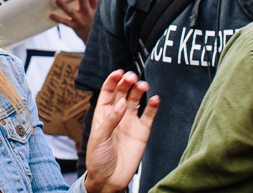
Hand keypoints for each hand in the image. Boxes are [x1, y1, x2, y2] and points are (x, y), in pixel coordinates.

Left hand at [50, 0, 98, 42]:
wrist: (96, 38)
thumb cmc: (96, 20)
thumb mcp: (100, 11)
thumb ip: (95, 0)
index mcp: (96, 8)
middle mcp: (88, 14)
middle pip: (84, 2)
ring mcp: (81, 20)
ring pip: (71, 12)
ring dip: (64, 6)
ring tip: (57, 0)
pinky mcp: (75, 26)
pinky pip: (65, 22)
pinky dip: (58, 19)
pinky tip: (50, 14)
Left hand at [85, 71, 158, 192]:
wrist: (109, 179)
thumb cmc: (98, 159)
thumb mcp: (98, 138)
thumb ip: (110, 119)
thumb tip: (121, 102)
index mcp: (103, 113)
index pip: (108, 91)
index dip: (113, 80)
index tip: (119, 73)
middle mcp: (118, 114)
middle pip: (123, 92)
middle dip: (127, 82)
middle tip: (132, 78)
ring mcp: (130, 122)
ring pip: (136, 100)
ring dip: (139, 90)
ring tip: (143, 85)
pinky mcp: (142, 131)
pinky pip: (149, 115)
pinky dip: (153, 105)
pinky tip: (155, 98)